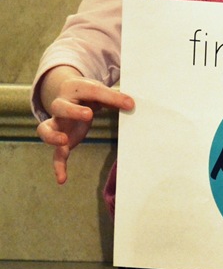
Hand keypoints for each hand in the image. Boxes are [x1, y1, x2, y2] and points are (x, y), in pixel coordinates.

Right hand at [37, 67, 133, 183]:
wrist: (72, 96)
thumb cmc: (90, 94)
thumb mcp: (102, 93)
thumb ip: (115, 98)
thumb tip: (131, 105)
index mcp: (75, 89)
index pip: (92, 91)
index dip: (110, 97)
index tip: (129, 104)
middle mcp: (61, 105)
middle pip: (60, 107)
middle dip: (73, 111)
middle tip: (89, 115)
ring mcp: (58, 124)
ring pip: (46, 129)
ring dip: (52, 136)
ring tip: (64, 142)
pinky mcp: (61, 140)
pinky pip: (56, 154)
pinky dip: (58, 166)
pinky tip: (62, 179)